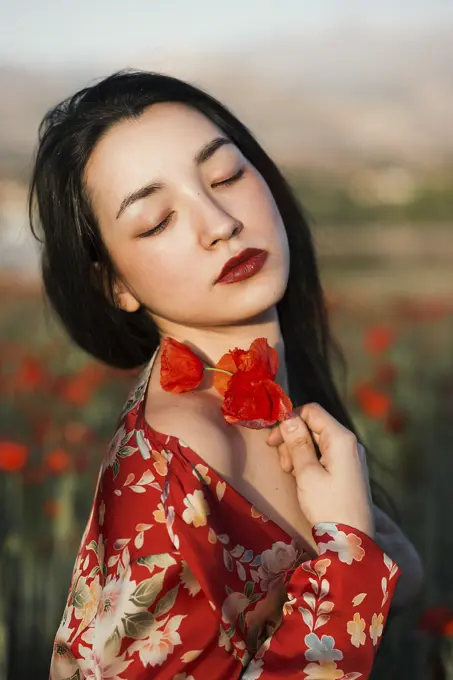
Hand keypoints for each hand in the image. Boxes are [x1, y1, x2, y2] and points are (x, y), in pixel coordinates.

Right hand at [267, 403, 374, 536]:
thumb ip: (297, 443)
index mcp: (341, 438)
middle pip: (314, 425)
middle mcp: (349, 442)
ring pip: (317, 440)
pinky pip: (325, 454)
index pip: (312, 411)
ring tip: (290, 472)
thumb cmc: (328, 506)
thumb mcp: (307, 473)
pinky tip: (300, 475)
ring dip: (298, 450)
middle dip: (293, 439)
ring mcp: (351, 456)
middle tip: (282, 462)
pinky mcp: (348, 470)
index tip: (273, 439)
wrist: (351, 542)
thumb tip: (287, 417)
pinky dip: (309, 460)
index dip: (290, 419)